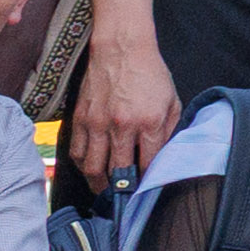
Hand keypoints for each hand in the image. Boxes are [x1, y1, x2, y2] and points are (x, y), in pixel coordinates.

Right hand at [71, 17, 180, 189]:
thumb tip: (163, 157)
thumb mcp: (172, 101)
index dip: (147, 182)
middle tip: (123, 201)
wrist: (122, 49)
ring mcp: (98, 123)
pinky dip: (83, 166)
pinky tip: (91, 170)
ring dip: (99, 184)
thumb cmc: (150, 75)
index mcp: (149, 122)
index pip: (147, 164)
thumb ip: (169, 131)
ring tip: (106, 191)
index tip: (146, 191)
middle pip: (117, 172)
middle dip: (121, 191)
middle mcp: (122, 126)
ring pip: (92, 168)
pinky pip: (77, 152)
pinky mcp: (81, 118)